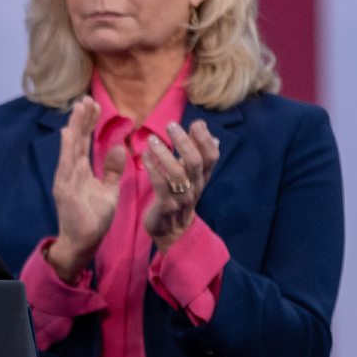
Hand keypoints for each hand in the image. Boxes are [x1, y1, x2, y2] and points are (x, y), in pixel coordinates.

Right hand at [46, 96, 126, 280]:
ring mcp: (66, 179)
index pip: (85, 142)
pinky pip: (67, 166)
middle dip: (82, 120)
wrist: (83, 243)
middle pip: (77, 140)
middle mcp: (71, 171)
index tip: (95, 105)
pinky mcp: (65, 190)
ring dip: (75, 128)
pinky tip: (69, 133)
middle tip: (87, 98)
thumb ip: (110, 170)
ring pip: (72, 148)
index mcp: (80, 171)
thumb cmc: (94, 219)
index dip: (89, 124)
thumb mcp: (108, 190)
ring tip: (79, 108)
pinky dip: (67, 149)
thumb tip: (115, 148)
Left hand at [142, 119, 219, 250]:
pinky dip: (153, 168)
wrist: (171, 233)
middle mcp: (195, 186)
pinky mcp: (167, 206)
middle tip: (170, 125)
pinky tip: (144, 156)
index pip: (212, 157)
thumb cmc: (179, 199)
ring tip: (151, 139)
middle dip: (184, 142)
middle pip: (195, 161)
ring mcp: (182, 197)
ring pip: (178, 173)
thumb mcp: (191, 178)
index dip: (205, 139)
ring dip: (164, 153)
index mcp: (202, 178)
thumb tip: (211, 135)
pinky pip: (161, 184)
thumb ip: (197, 157)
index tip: (196, 123)